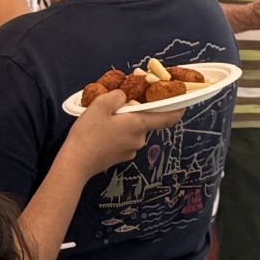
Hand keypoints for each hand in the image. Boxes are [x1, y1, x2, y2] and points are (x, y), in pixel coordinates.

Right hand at [60, 88, 187, 174]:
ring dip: (126, 121)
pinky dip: (119, 132)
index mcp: (139, 125)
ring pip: (133, 130)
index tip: (184, 103)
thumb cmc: (89, 133)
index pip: (166, 118)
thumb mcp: (101, 105)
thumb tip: (124, 96)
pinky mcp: (120, 157)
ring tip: (106, 116)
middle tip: (121, 101)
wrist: (75, 163)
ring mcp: (130, 150)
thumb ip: (117, 96)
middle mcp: (139, 139)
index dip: (177, 109)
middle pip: (145, 121)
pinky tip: (103, 130)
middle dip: (137, 110)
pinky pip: (125, 139)